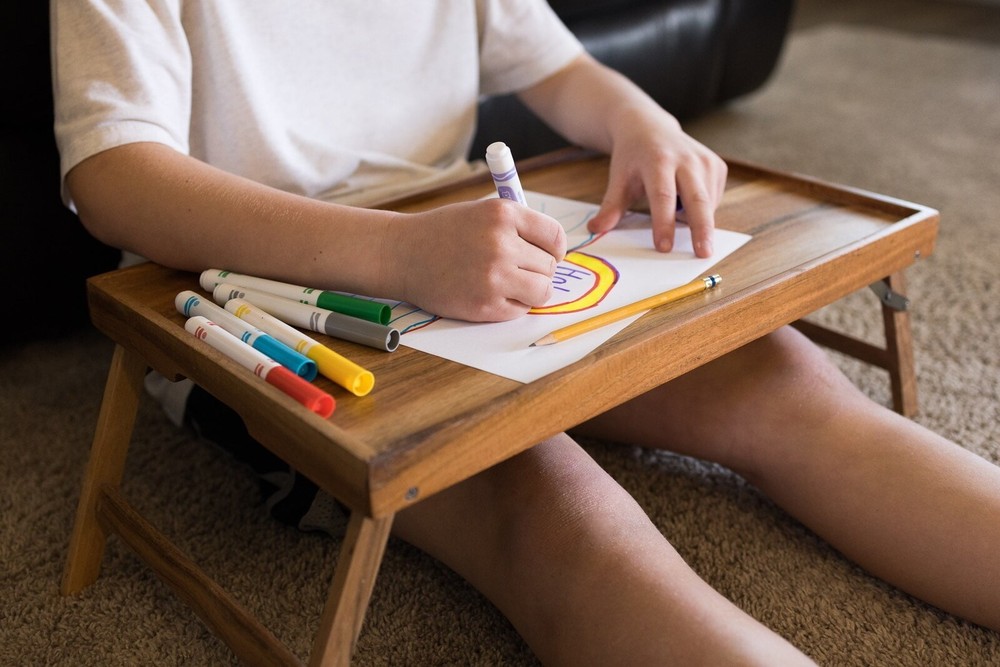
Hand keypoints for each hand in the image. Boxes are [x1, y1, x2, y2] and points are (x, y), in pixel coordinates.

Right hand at [388, 199, 566, 321]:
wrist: (403, 254)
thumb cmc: (444, 233)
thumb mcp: (482, 212)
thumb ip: (518, 227)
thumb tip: (556, 250)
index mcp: (504, 214)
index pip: (555, 237)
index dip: (555, 249)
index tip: (547, 255)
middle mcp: (502, 243)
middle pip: (549, 266)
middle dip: (537, 270)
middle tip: (515, 270)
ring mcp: (494, 276)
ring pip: (541, 291)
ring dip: (530, 291)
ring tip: (508, 284)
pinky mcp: (485, 304)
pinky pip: (520, 310)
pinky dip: (511, 305)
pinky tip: (490, 293)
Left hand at [587, 109, 726, 256]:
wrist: (649, 128)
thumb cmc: (633, 158)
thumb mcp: (619, 179)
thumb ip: (610, 206)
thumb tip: (595, 229)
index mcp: (658, 161)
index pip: (662, 196)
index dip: (664, 223)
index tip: (664, 248)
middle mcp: (686, 159)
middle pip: (697, 199)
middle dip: (702, 228)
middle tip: (704, 254)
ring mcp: (705, 161)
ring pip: (707, 203)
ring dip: (698, 222)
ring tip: (681, 222)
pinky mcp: (717, 166)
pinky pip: (713, 199)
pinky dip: (703, 210)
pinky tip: (686, 201)